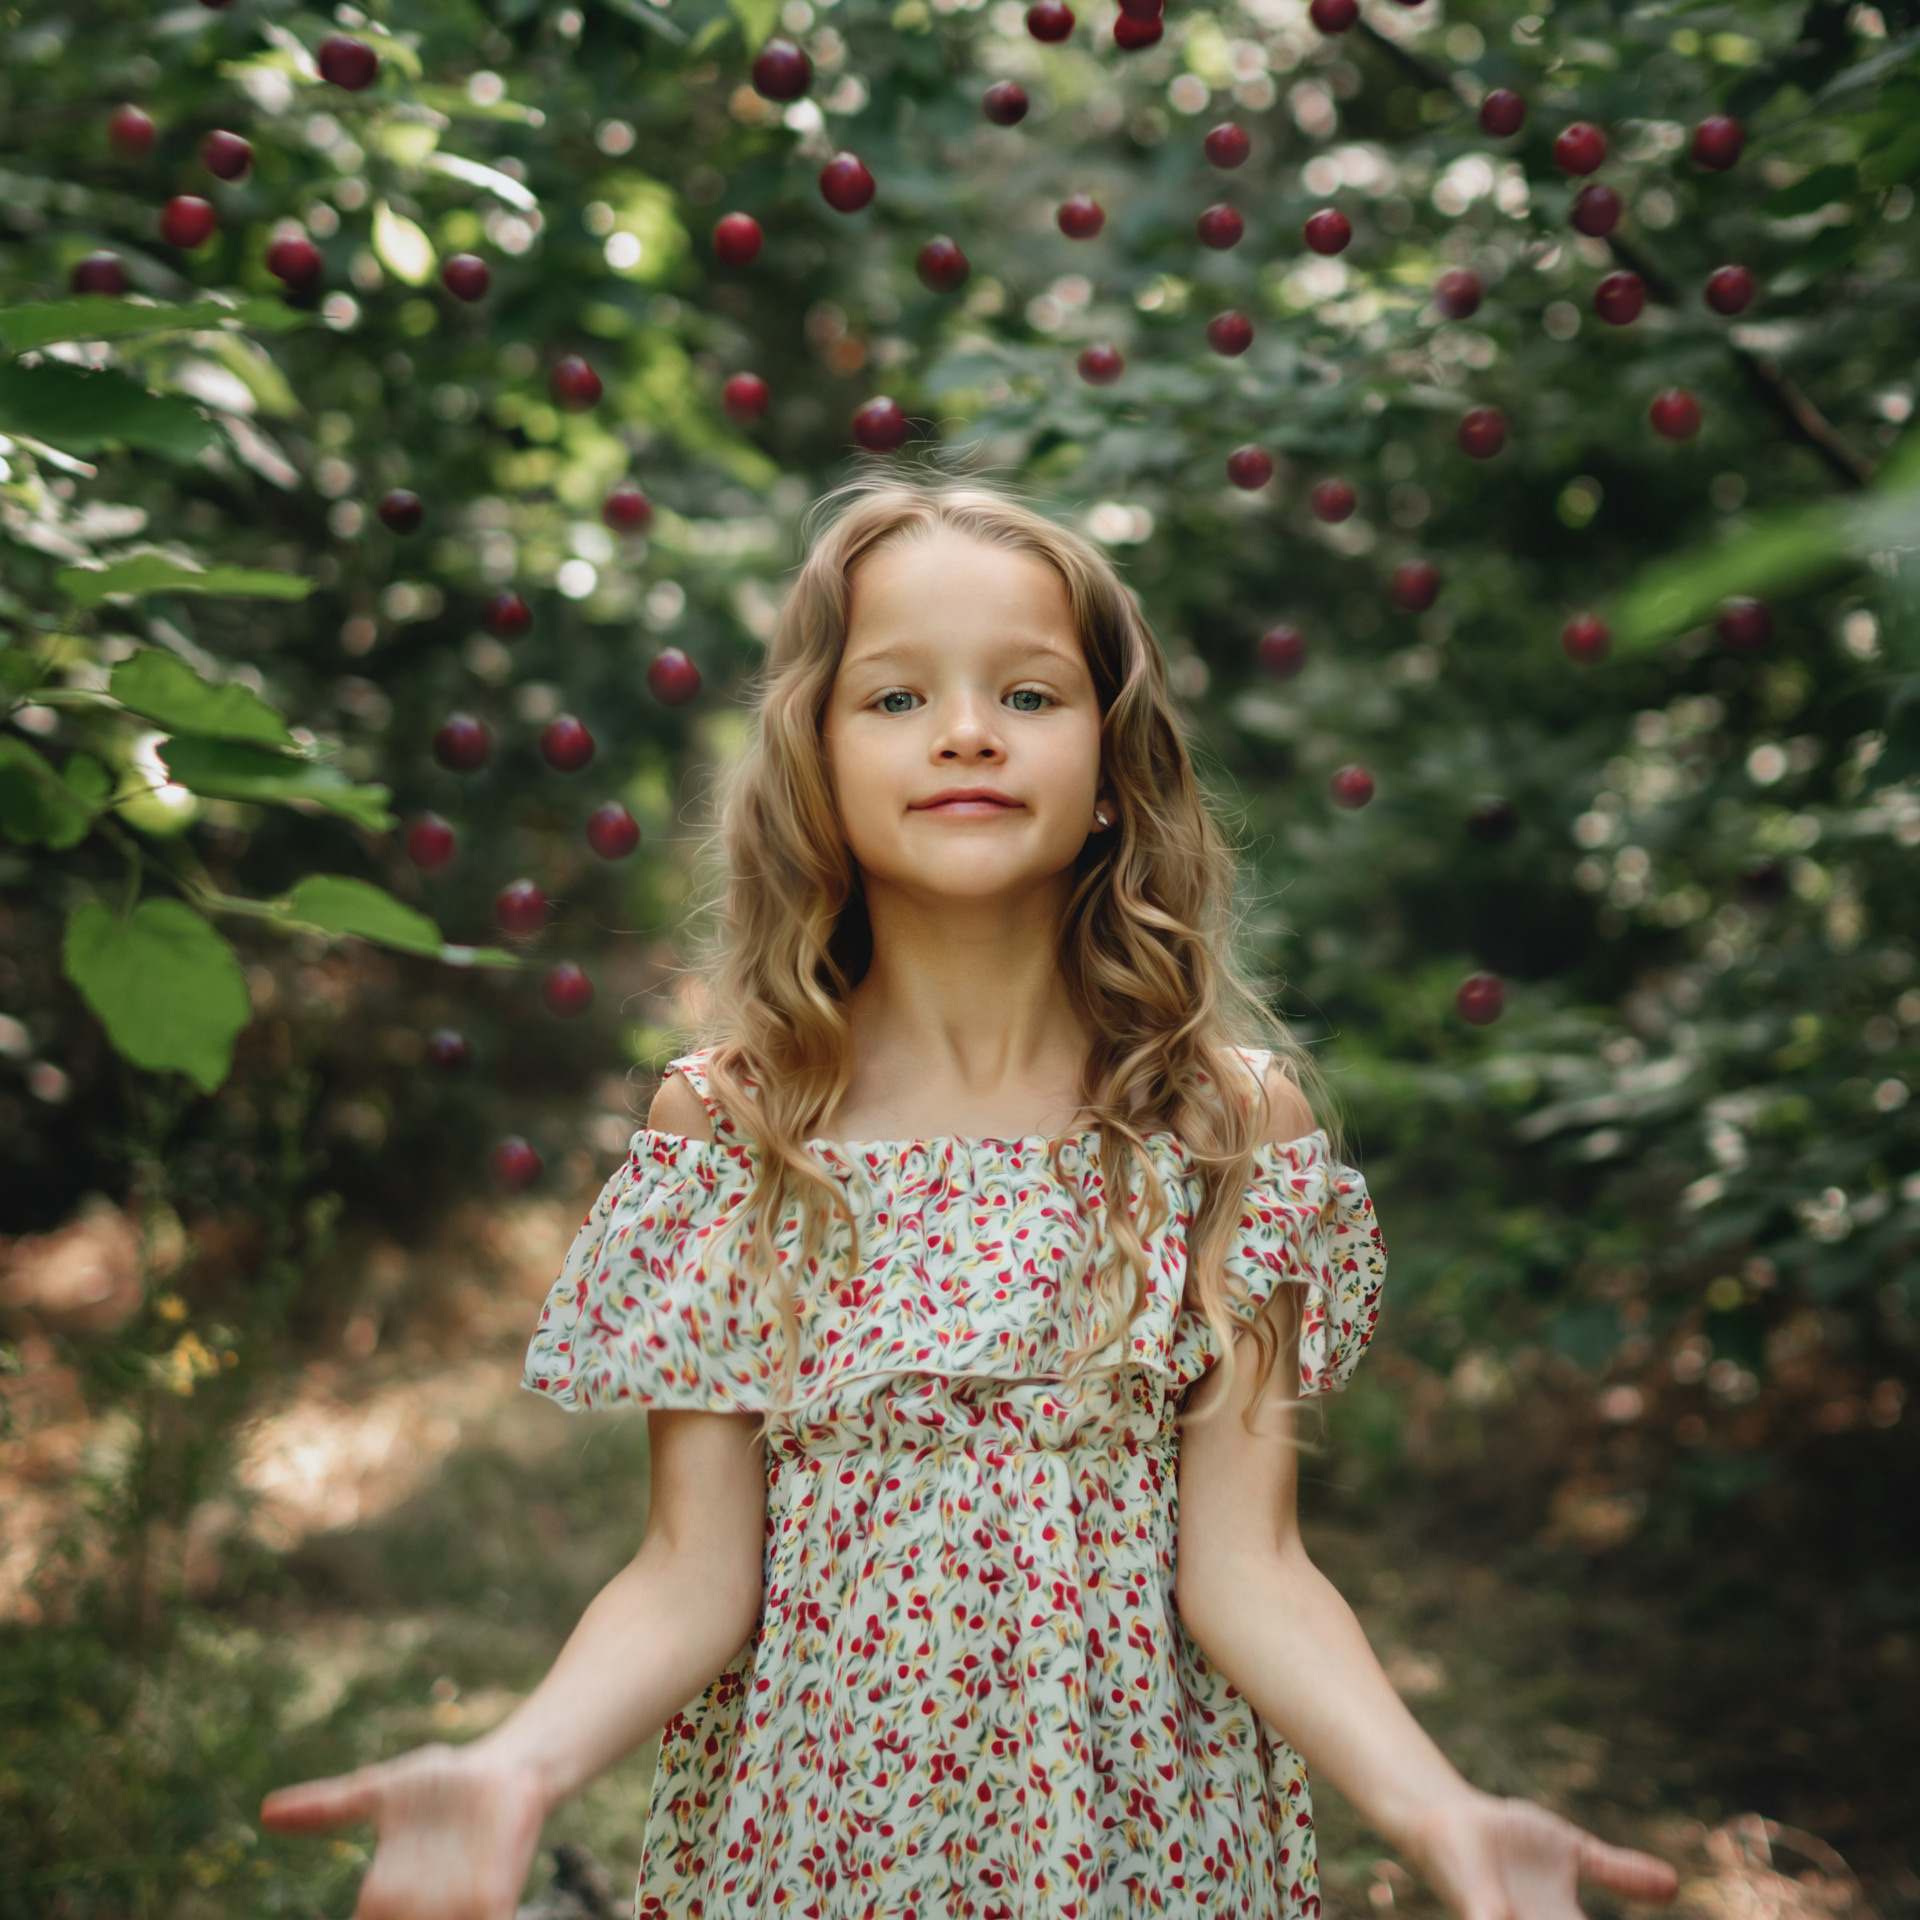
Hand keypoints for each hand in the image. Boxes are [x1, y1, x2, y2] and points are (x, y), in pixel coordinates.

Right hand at [259, 1741, 549, 1919]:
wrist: (505, 1766)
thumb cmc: (441, 1782)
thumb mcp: (378, 1792)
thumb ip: (327, 1806)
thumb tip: (265, 1813)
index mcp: (384, 1896)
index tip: (368, 1908)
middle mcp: (418, 1911)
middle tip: (394, 1905)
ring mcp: (458, 1910)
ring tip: (436, 1912)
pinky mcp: (495, 1901)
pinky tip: (484, 1916)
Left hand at [1408, 1790, 1679, 1919]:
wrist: (1451, 1818)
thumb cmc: (1510, 1839)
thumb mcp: (1574, 1853)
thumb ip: (1618, 1873)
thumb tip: (1675, 1884)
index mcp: (1563, 1918)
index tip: (1665, 1917)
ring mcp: (1505, 1919)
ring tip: (1538, 1917)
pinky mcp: (1475, 1903)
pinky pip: (1490, 1919)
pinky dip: (1497, 1917)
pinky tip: (1503, 1916)